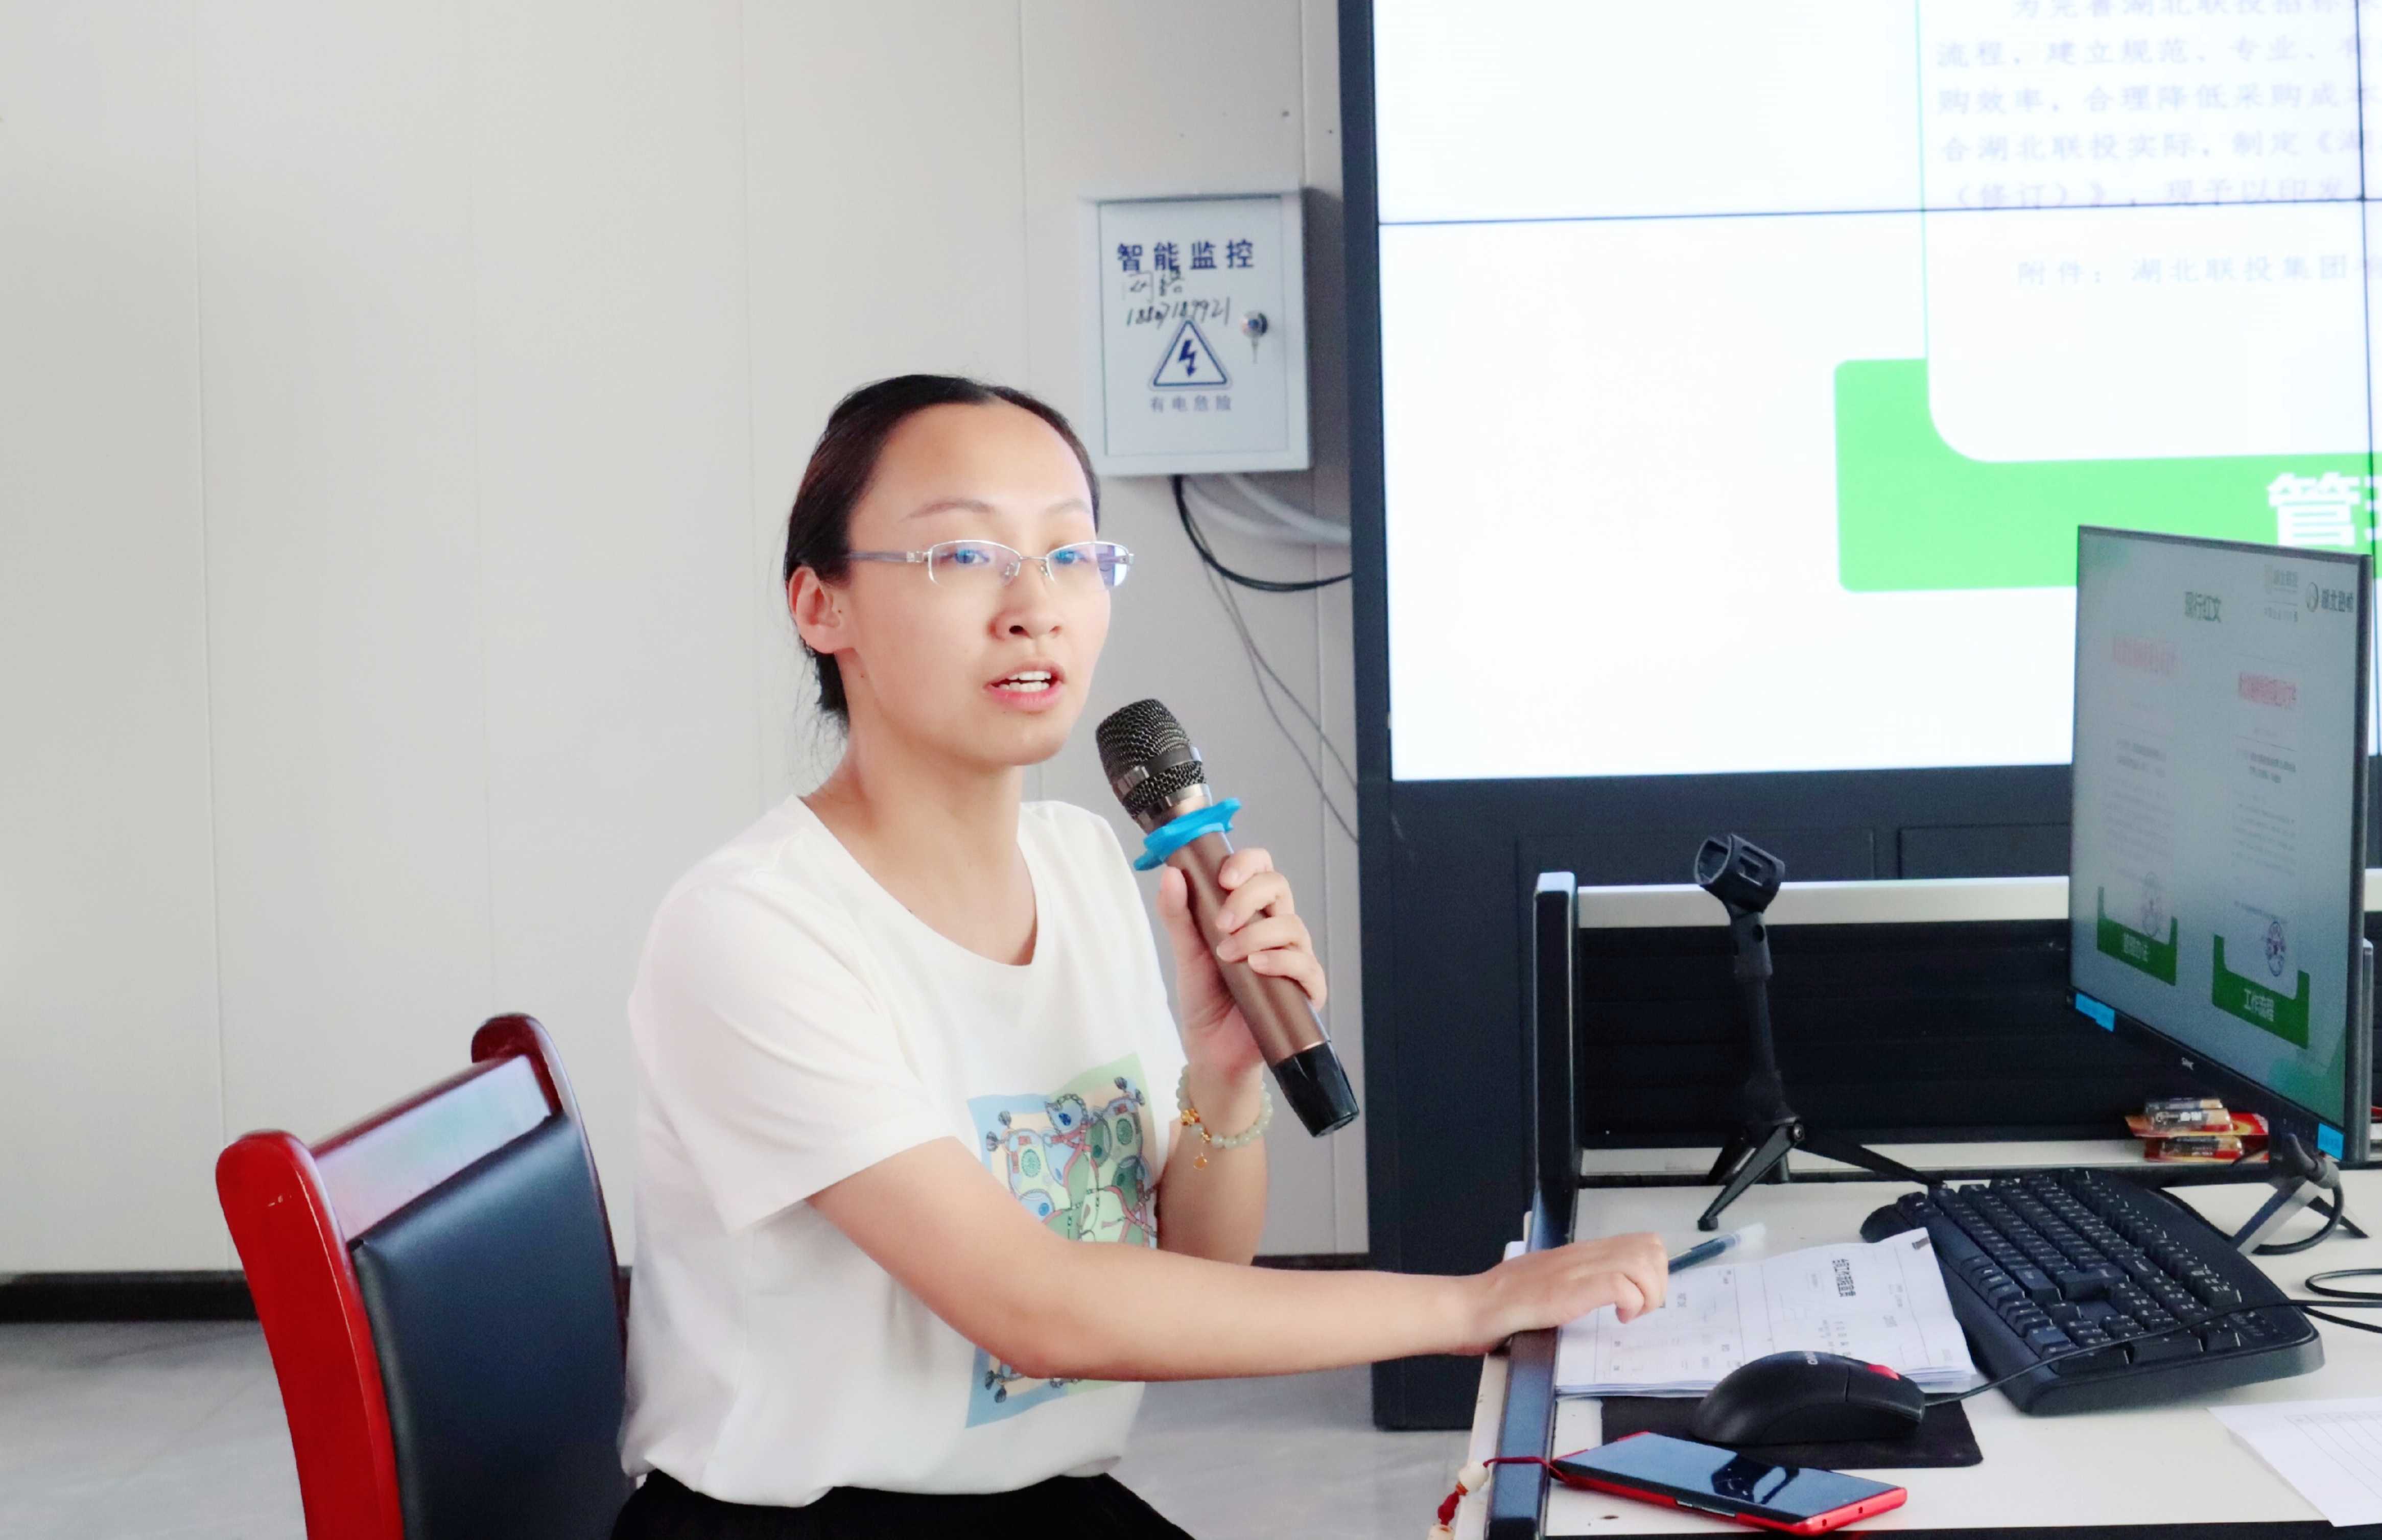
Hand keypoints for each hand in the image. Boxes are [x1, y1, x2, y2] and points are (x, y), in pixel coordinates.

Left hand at [1154, 847, 1324, 1082]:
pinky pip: (1305, 966)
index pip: (1260, 870)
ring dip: (1257, 934)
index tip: (1223, 878)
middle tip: (1221, 922)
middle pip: (1279, 887)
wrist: (1212, 1049)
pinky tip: (1257, 966)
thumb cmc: (1205, 998)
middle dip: (1249, 896)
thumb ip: (1178, 913)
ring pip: (1292, 926)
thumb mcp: (1186, 951)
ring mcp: (1294, 958)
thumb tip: (1172, 874)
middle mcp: (1276, 929)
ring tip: (1229, 954)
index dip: (1247, 864)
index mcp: (1251, 912)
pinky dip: (1281, 962)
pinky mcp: (1305, 990)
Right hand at [1455, 1232, 1669, 1354]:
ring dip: (1648, 1294)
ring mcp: (1578, 1270)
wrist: (1476, 1306)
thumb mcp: (1547, 1279)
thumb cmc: (1504, 1301)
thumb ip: (1575, 1278)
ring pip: (1643, 1263)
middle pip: (1650, 1247)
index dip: (1653, 1269)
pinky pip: (1622, 1286)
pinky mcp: (1572, 1290)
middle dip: (1657, 1282)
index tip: (1639, 1296)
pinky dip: (1630, 1304)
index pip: (1640, 1241)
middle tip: (1639, 1306)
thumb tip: (1602, 1289)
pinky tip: (1617, 1317)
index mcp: (1580, 1252)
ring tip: (1630, 1313)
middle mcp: (1584, 1255)